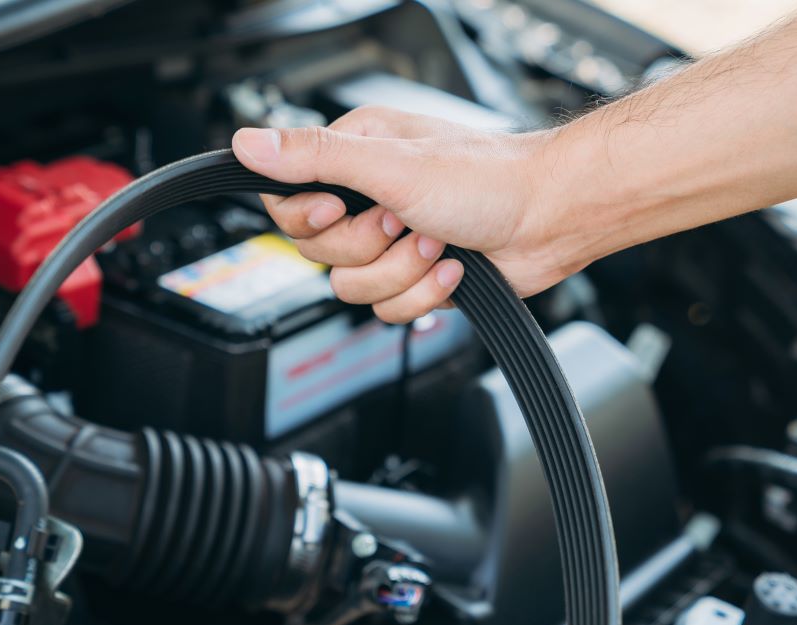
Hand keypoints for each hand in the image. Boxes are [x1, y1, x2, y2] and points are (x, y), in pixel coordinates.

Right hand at [231, 107, 582, 322]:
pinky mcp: (417, 276)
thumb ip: (315, 158)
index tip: (341, 210)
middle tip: (403, 221)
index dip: (309, 218)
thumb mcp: (390, 163)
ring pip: (353, 288)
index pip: (287, 200)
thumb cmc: (487, 178)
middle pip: (319, 252)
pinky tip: (453, 266)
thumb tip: (247, 143)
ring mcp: (394, 241)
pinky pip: (390, 309)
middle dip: (368, 248)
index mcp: (355, 157)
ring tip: (438, 242)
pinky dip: (424, 293)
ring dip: (402, 272)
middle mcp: (369, 197)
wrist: (549, 218)